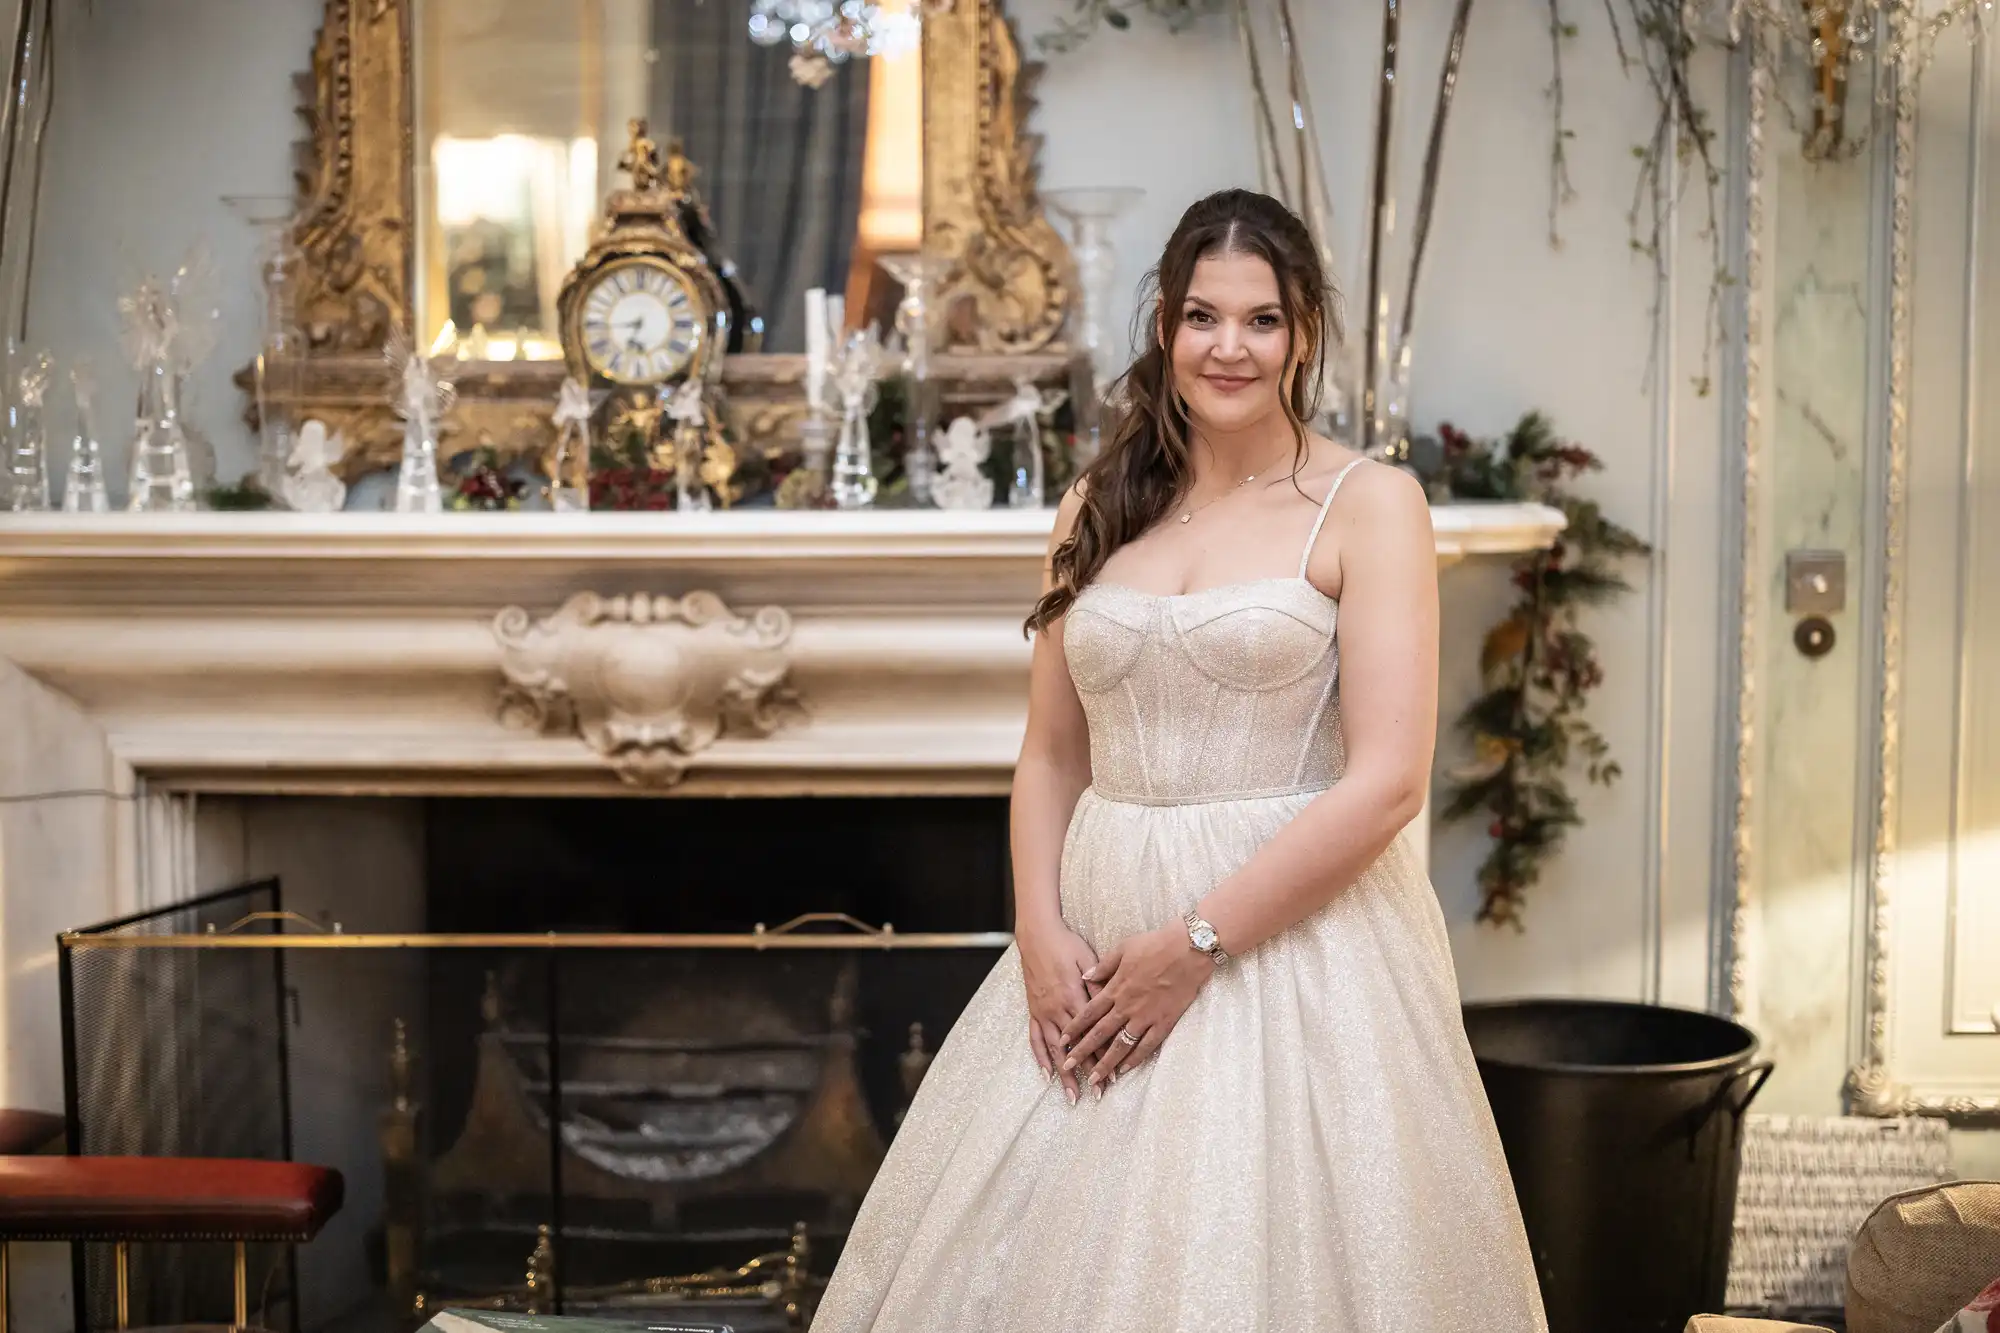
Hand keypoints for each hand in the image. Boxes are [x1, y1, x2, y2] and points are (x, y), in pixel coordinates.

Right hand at [1018, 920, 1097, 1103]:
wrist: (1037, 935)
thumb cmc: (1066, 944)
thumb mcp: (1088, 959)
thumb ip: (1100, 983)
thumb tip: (1113, 1003)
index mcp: (1075, 996)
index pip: (1095, 1033)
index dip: (1105, 1054)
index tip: (1115, 1074)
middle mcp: (1058, 1009)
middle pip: (1076, 1048)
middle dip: (1087, 1072)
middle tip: (1098, 1094)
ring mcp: (1044, 1012)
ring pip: (1056, 1050)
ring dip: (1064, 1074)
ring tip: (1072, 1096)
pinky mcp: (1033, 1011)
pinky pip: (1036, 1039)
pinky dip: (1040, 1058)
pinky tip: (1046, 1075)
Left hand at [1059, 922, 1212, 1092]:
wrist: (1188, 949)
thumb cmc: (1155, 945)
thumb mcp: (1123, 948)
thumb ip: (1103, 966)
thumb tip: (1085, 977)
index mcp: (1115, 988)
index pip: (1088, 1013)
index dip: (1073, 1029)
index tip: (1062, 1041)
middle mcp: (1127, 1006)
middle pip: (1099, 1034)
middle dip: (1082, 1052)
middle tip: (1068, 1067)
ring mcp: (1145, 1016)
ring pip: (1121, 1045)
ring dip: (1106, 1063)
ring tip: (1095, 1078)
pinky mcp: (1164, 1022)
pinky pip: (1147, 1046)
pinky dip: (1135, 1059)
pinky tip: (1125, 1070)